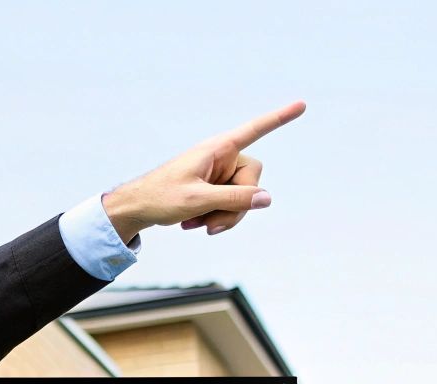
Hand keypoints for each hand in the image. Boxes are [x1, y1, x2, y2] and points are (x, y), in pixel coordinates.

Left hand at [101, 100, 305, 241]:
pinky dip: (215, 218)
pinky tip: (193, 224)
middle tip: (210, 225)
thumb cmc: (160, 197)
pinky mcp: (214, 188)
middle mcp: (221, 158)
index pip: (254, 130)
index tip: (301, 104)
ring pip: (244, 198)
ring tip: (195, 225)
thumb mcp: (198, 201)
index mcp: (217, 149)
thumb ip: (234, 199)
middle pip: (253, 180)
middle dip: (236, 207)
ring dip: (223, 217)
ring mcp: (218, 174)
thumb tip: (267, 198)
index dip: (278, 119)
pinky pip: (231, 205)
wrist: (136, 209)